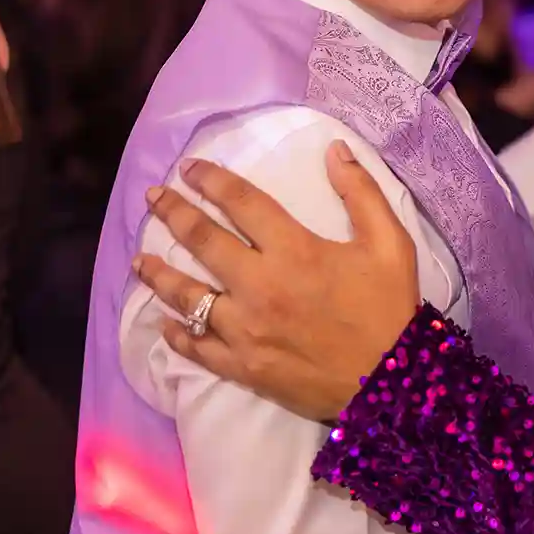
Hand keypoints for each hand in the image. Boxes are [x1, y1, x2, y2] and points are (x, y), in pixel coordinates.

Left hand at [132, 144, 421, 419]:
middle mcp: (260, 285)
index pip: (240, 203)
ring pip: (187, 296)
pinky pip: (197, 347)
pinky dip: (177, 333)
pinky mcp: (242, 365)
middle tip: (154, 198)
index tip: (189, 169)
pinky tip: (165, 322)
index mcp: (294, 250)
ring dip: (158, 274)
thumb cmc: (389, 308)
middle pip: (202, 241)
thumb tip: (334, 149)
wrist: (392, 384)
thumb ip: (361, 192)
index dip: (211, 180)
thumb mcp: (390, 242)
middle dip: (173, 213)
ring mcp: (245, 329)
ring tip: (140, 260)